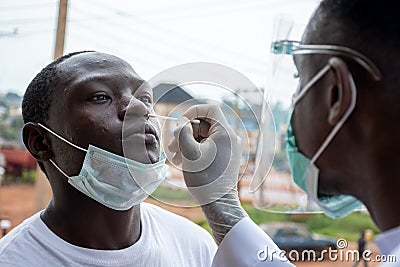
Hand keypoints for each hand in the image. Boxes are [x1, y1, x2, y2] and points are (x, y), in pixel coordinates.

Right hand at [168, 104, 247, 243]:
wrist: (219, 203)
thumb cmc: (204, 179)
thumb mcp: (189, 153)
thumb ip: (183, 133)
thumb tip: (182, 124)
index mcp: (225, 133)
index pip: (210, 108)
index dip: (192, 111)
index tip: (180, 123)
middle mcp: (231, 137)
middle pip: (204, 124)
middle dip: (186, 133)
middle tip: (172, 147)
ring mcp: (230, 147)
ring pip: (204, 136)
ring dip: (188, 143)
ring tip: (176, 158)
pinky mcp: (226, 156)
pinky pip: (209, 146)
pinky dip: (196, 150)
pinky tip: (184, 162)